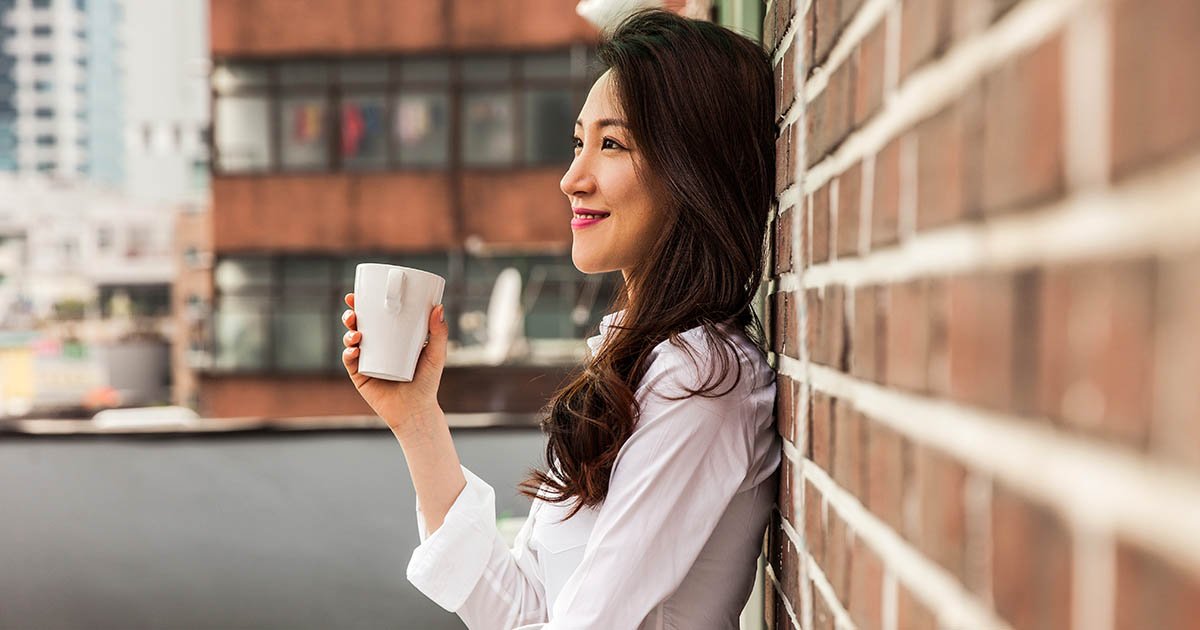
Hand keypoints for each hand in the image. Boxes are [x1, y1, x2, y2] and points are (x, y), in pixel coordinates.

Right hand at [341, 292, 447, 432]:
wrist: (417, 410)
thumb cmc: (428, 382)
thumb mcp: (436, 355)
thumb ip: (439, 333)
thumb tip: (439, 307)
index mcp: (391, 337)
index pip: (376, 316)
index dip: (365, 304)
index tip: (360, 294)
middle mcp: (376, 347)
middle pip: (358, 325)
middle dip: (351, 315)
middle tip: (353, 311)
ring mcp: (367, 361)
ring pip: (351, 341)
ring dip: (348, 332)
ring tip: (357, 333)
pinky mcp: (361, 377)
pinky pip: (350, 362)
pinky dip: (349, 354)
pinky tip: (354, 351)